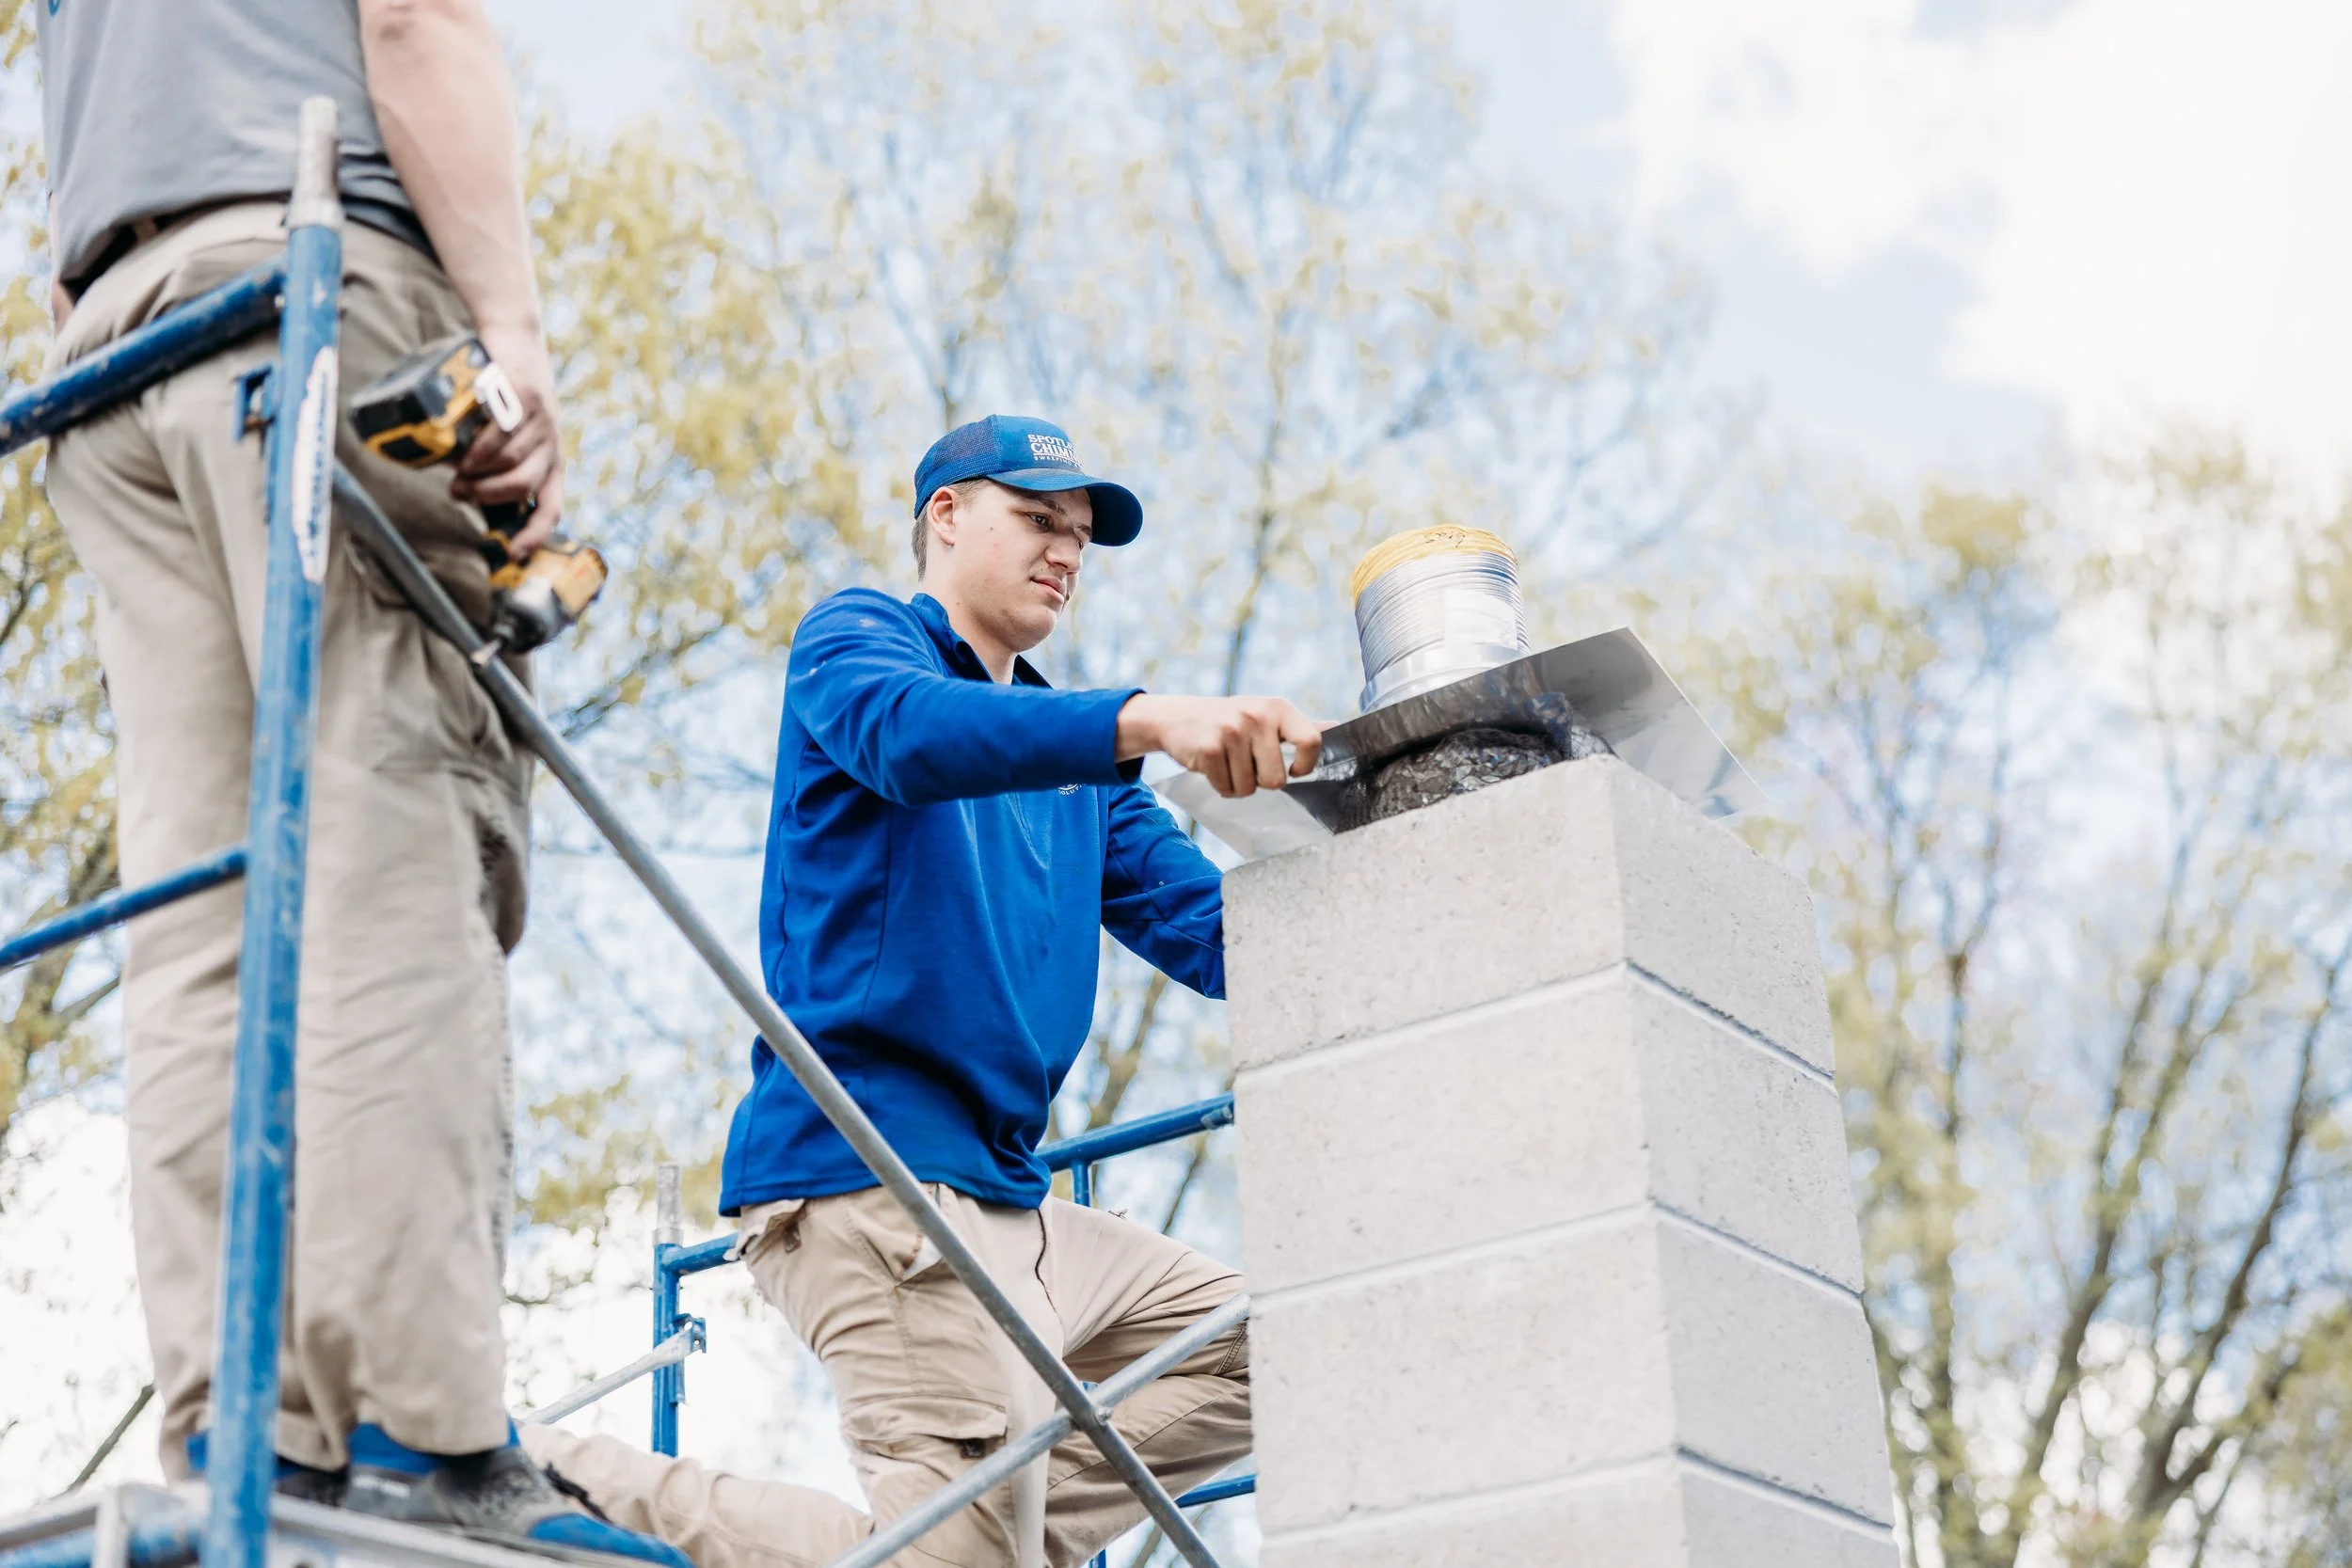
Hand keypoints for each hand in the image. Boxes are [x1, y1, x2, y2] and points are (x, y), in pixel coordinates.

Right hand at [450, 319, 561, 552]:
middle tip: (461, 492)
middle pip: (523, 486)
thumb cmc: (501, 394)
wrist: (512, 338)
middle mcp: (551, 443)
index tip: (513, 554)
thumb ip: (491, 461)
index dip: (535, 534)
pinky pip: (503, 433)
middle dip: (488, 496)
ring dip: (479, 473)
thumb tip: (463, 491)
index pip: (551, 506)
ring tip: (458, 470)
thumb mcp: (506, 433)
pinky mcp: (526, 395)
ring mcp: (542, 419)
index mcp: (549, 459)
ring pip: (510, 461)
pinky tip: (466, 453)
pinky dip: (481, 448)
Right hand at [1117, 694, 1325, 798]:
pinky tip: (1214, 767)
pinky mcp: (1208, 748)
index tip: (1294, 771)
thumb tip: (1341, 729)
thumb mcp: (1269, 716)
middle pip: (1277, 779)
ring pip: (1249, 789)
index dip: (1306, 766)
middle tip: (1249, 764)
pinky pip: (1227, 789)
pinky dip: (1221, 786)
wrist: (1180, 717)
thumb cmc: (1234, 721)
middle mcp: (1256, 715)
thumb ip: (1304, 727)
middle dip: (1262, 781)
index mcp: (1278, 708)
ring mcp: (1231, 731)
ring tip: (1229, 763)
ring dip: (1239, 785)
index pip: (1311, 741)